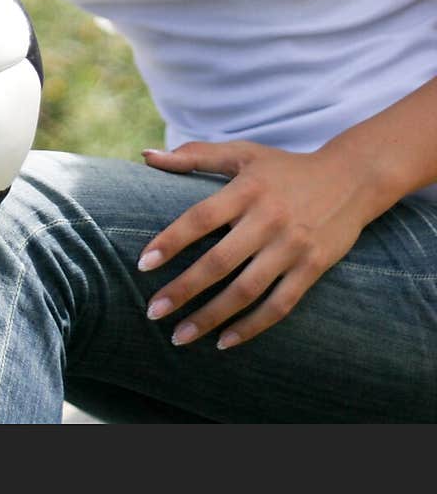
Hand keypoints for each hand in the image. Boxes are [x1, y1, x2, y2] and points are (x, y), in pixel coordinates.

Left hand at [138, 139, 369, 349]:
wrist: (351, 179)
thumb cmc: (285, 167)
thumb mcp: (243, 153)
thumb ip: (194, 156)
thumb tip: (146, 156)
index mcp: (246, 189)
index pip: (201, 218)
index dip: (171, 241)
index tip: (143, 264)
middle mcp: (268, 219)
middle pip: (219, 261)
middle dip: (183, 289)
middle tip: (152, 311)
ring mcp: (292, 246)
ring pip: (245, 290)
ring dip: (210, 317)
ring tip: (180, 336)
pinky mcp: (312, 268)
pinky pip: (278, 305)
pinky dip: (251, 327)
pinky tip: (224, 342)